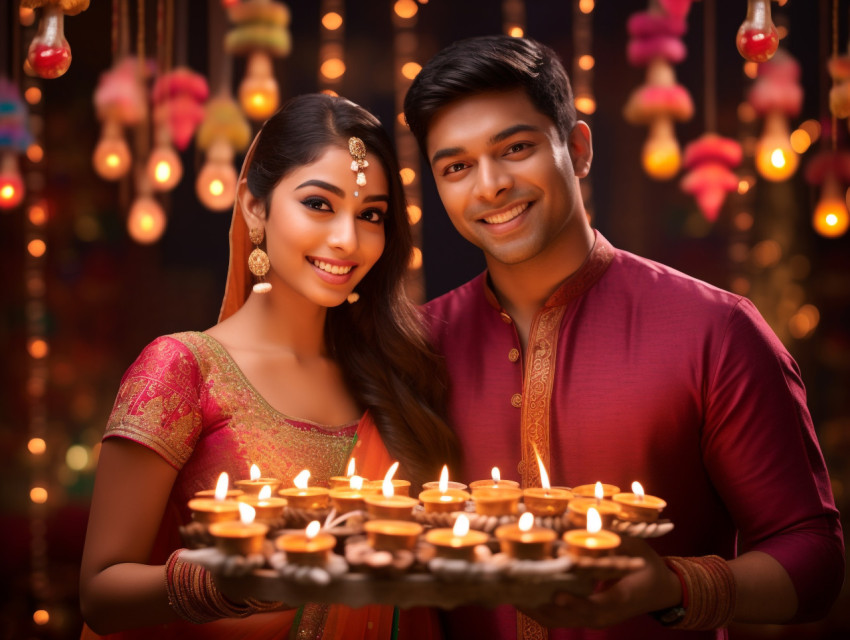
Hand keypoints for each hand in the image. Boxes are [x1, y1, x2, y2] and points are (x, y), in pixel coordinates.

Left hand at [518, 538, 681, 628]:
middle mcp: (604, 615)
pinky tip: (520, 597)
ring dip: (535, 609)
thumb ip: (615, 537)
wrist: (660, 591)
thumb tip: (589, 520)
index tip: (557, 595)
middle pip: (569, 617)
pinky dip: (539, 610)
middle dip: (542, 606)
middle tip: (518, 590)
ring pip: (560, 620)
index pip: (595, 606)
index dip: (576, 603)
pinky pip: (559, 618)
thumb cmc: (648, 566)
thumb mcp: (637, 548)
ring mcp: (594, 619)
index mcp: (621, 599)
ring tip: (511, 592)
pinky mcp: (586, 617)